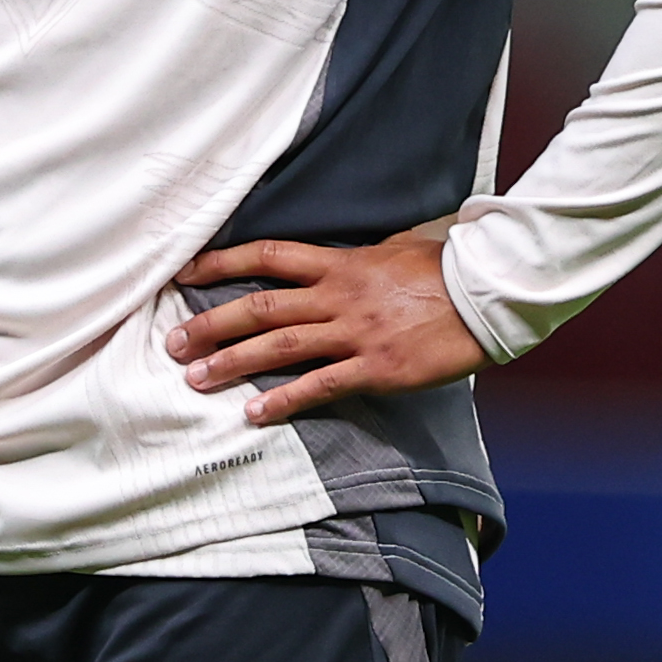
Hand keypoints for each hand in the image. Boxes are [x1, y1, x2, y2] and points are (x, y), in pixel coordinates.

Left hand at [165, 230, 488, 425]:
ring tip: (195, 378)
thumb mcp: (399, 248)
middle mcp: (340, 296)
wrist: (489, 295)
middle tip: (173, 343)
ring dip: (232, 363)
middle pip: (261, 307)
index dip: (222, 263)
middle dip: (211, 325)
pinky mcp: (376, 367)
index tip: (186, 274)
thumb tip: (341, 257)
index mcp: (342, 263)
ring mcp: (356, 333)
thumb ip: (362, 256)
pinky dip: (283, 399)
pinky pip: (320, 385)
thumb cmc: (448, 269)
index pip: (268, 257)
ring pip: (280, 347)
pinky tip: (255, 412)